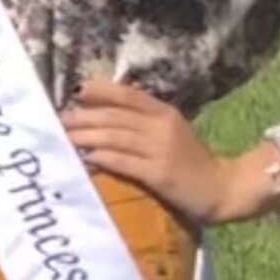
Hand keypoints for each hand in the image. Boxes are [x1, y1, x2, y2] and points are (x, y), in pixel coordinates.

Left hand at [61, 79, 233, 223]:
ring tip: (62, 139)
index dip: (100, 91)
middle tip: (57, 121)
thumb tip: (106, 112)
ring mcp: (160, 150)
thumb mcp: (171, 132)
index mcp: (165, 113)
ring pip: (115, 137)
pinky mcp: (159, 174)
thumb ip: (144, 120)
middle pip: (115, 116)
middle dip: (83, 117)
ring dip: (85, 136)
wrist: (223, 189)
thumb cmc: (191, 162)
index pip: (128, 95)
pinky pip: (124, 162)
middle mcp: (161, 127)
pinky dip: (102, 158)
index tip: (75, 92)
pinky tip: (85, 158)